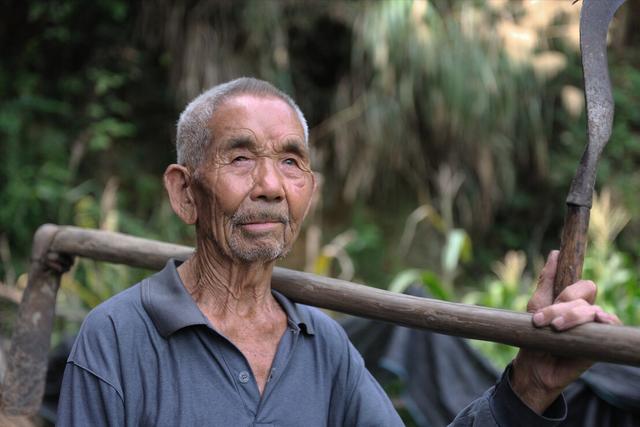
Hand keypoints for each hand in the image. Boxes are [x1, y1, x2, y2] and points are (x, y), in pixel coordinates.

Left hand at [510, 250, 620, 413]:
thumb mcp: (536, 304)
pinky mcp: (600, 342)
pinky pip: (609, 326)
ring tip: (554, 328)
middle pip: (585, 294)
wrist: (533, 366)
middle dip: (561, 305)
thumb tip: (556, 253)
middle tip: (541, 320)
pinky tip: (594, 324)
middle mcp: (586, 311)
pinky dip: (603, 322)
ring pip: (591, 310)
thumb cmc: (534, 335)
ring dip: (571, 316)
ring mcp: (594, 326)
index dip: (568, 288)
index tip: (549, 299)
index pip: (583, 284)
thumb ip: (547, 280)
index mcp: (573, 301)